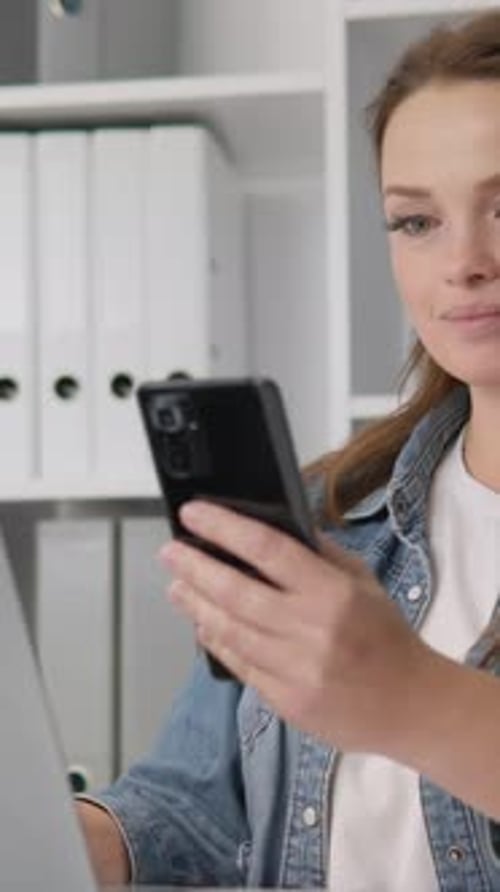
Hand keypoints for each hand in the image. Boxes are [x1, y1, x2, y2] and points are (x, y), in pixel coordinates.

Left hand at [161, 500, 431, 755]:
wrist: (409, 704)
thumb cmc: (386, 637)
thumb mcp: (362, 582)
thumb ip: (319, 555)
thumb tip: (272, 529)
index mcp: (332, 593)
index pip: (267, 550)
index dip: (224, 528)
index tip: (195, 514)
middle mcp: (310, 629)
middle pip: (235, 592)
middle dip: (195, 567)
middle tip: (171, 551)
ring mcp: (295, 669)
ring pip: (229, 630)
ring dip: (196, 604)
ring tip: (177, 584)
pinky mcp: (285, 701)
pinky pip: (239, 664)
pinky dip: (214, 640)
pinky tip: (201, 623)